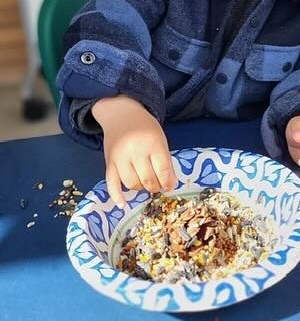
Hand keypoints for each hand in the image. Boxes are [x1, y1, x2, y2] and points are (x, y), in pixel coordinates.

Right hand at [93, 95, 175, 209]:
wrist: (122, 115)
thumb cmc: (145, 128)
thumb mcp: (160, 139)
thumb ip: (165, 160)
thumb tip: (170, 184)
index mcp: (153, 143)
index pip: (162, 169)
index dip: (168, 182)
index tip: (170, 187)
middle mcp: (136, 151)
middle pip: (147, 178)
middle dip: (155, 186)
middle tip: (158, 186)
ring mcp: (120, 158)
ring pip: (131, 183)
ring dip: (140, 188)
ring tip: (145, 184)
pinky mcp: (108, 163)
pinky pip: (111, 184)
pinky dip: (117, 196)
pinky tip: (123, 204)